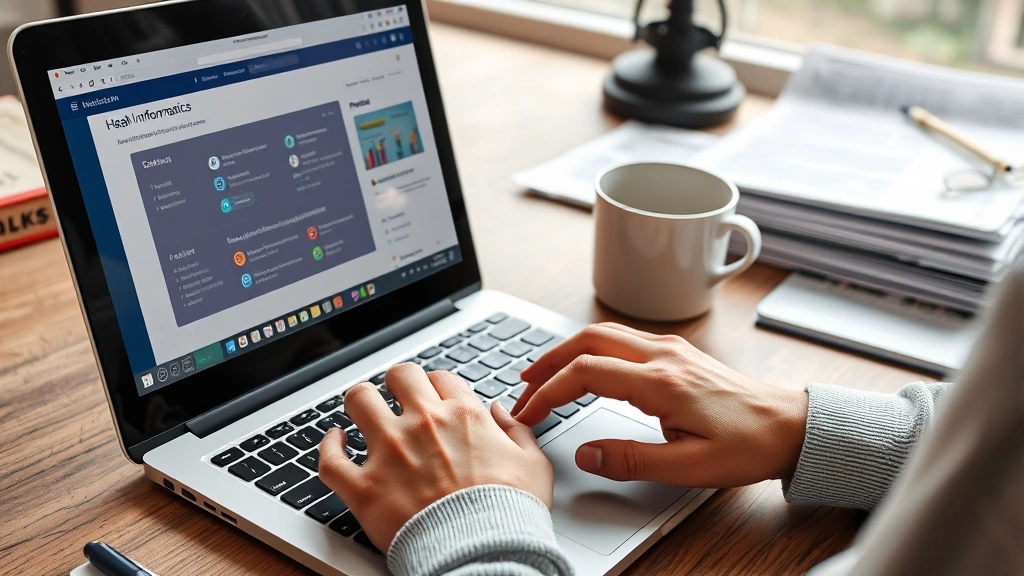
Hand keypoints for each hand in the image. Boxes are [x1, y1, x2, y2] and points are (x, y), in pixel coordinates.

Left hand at [318, 363, 552, 550]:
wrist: (485, 553)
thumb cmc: (510, 513)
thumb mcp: (533, 464)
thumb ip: (517, 430)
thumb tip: (499, 412)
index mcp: (463, 415)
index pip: (441, 377)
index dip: (437, 387)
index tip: (435, 400)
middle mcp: (423, 424)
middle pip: (399, 375)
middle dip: (398, 383)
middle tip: (398, 398)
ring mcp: (389, 453)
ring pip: (359, 400)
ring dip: (361, 403)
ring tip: (363, 411)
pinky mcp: (364, 487)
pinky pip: (330, 459)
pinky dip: (328, 447)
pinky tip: (334, 441)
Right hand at [512, 323, 807, 486]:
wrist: (792, 426)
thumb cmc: (749, 446)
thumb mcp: (690, 467)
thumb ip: (631, 460)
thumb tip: (584, 454)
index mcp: (661, 382)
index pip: (585, 374)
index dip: (548, 392)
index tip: (529, 412)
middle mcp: (663, 356)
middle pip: (587, 340)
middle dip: (548, 361)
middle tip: (523, 386)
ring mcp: (671, 349)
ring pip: (604, 332)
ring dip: (568, 350)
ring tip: (543, 373)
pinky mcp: (678, 352)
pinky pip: (623, 337)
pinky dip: (592, 347)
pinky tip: (586, 364)